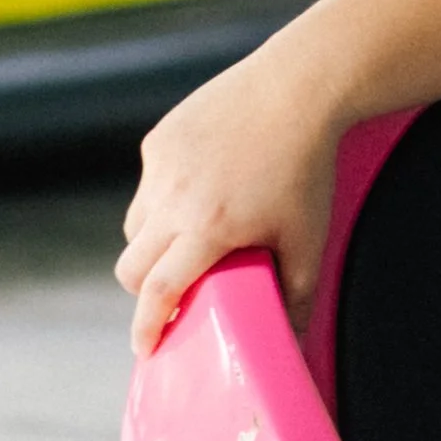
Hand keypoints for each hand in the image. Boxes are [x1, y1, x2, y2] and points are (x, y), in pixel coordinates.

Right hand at [117, 44, 344, 351]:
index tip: (145, 349)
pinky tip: (201, 192)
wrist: (297, 91)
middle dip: (145, 290)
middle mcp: (174, 198)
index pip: (158, 291)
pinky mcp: (159, 141)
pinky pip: (148, 186)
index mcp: (208, 228)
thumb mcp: (309, 239)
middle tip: (168, 297)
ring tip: (189, 242)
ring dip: (153, 245)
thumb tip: (291, 340)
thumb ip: (297, 296)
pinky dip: (164, 201)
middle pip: (132, 266)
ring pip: (136, 226)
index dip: (147, 326)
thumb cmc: (306, 170)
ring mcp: (161, 167)